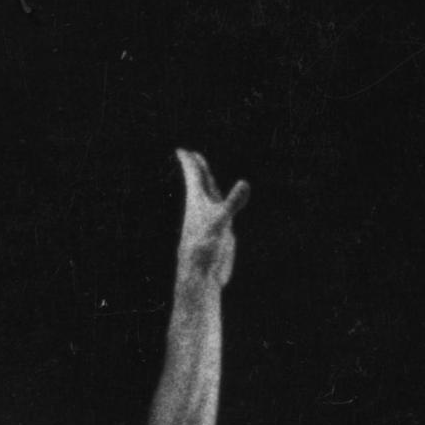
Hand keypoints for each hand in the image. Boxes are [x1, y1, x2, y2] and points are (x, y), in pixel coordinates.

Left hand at [174, 148, 249, 283]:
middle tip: (189, 155)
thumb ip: (233, 202)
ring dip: (207, 184)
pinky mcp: (219, 231)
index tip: (180, 149)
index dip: (189, 162)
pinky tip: (222, 204)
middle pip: (199, 182)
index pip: (193, 176)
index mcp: (198, 202)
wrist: (201, 275)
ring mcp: (211, 219)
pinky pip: (221, 212)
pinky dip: (224, 203)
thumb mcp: (221, 221)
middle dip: (196, 168)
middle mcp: (203, 209)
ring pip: (209, 197)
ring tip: (204, 175)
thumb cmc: (206, 248)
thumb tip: (244, 183)